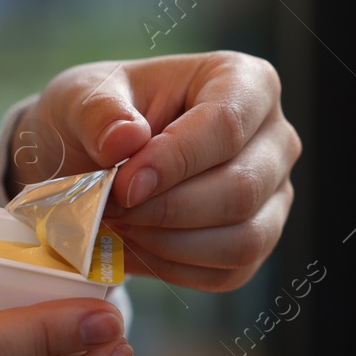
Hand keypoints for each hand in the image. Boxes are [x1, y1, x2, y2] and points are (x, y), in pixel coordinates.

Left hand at [12, 51, 300, 291]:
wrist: (95, 163)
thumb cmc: (99, 120)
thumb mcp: (81, 97)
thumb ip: (97, 112)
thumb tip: (125, 139)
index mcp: (245, 82)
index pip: (226, 126)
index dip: (173, 162)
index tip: (123, 186)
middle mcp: (274, 138)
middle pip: (241, 190)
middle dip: (167, 210)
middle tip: (112, 209)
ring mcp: (273, 194)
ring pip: (242, 240)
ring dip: (169, 244)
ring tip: (122, 227)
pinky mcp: (258, 241)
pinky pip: (228, 273)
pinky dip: (173, 268)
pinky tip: (136, 248)